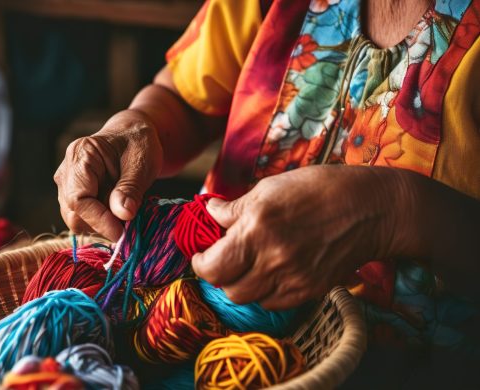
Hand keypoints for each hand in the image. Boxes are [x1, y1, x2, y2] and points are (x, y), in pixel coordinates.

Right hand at [54, 109, 162, 240]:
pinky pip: (82, 217)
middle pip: (73, 214)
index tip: (121, 233)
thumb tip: (122, 215)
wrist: (132, 135)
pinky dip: (101, 221)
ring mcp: (67, 184)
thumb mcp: (142, 163)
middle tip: (129, 224)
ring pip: (76, 219)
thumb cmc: (138, 144)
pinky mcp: (73, 194)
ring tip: (125, 212)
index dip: (98, 220)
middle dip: (101, 224)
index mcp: (81, 155)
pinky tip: (118, 211)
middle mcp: (67, 170)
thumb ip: (131, 188)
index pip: (78, 199)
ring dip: (102, 224)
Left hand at [192, 165, 409, 309]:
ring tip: (247, 264)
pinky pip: (274, 303)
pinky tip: (270, 271)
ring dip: (240, 284)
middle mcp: (272, 260)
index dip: (199, 263)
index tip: (201, 254)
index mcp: (256, 229)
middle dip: (218, 275)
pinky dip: (265, 291)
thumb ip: (235, 207)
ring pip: (249, 299)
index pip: (212, 267)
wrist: (372, 209)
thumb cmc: (320, 189)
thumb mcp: (270, 188)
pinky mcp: (310, 291)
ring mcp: (293, 280)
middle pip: (227, 289)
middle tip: (222, 259)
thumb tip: (209, 212)